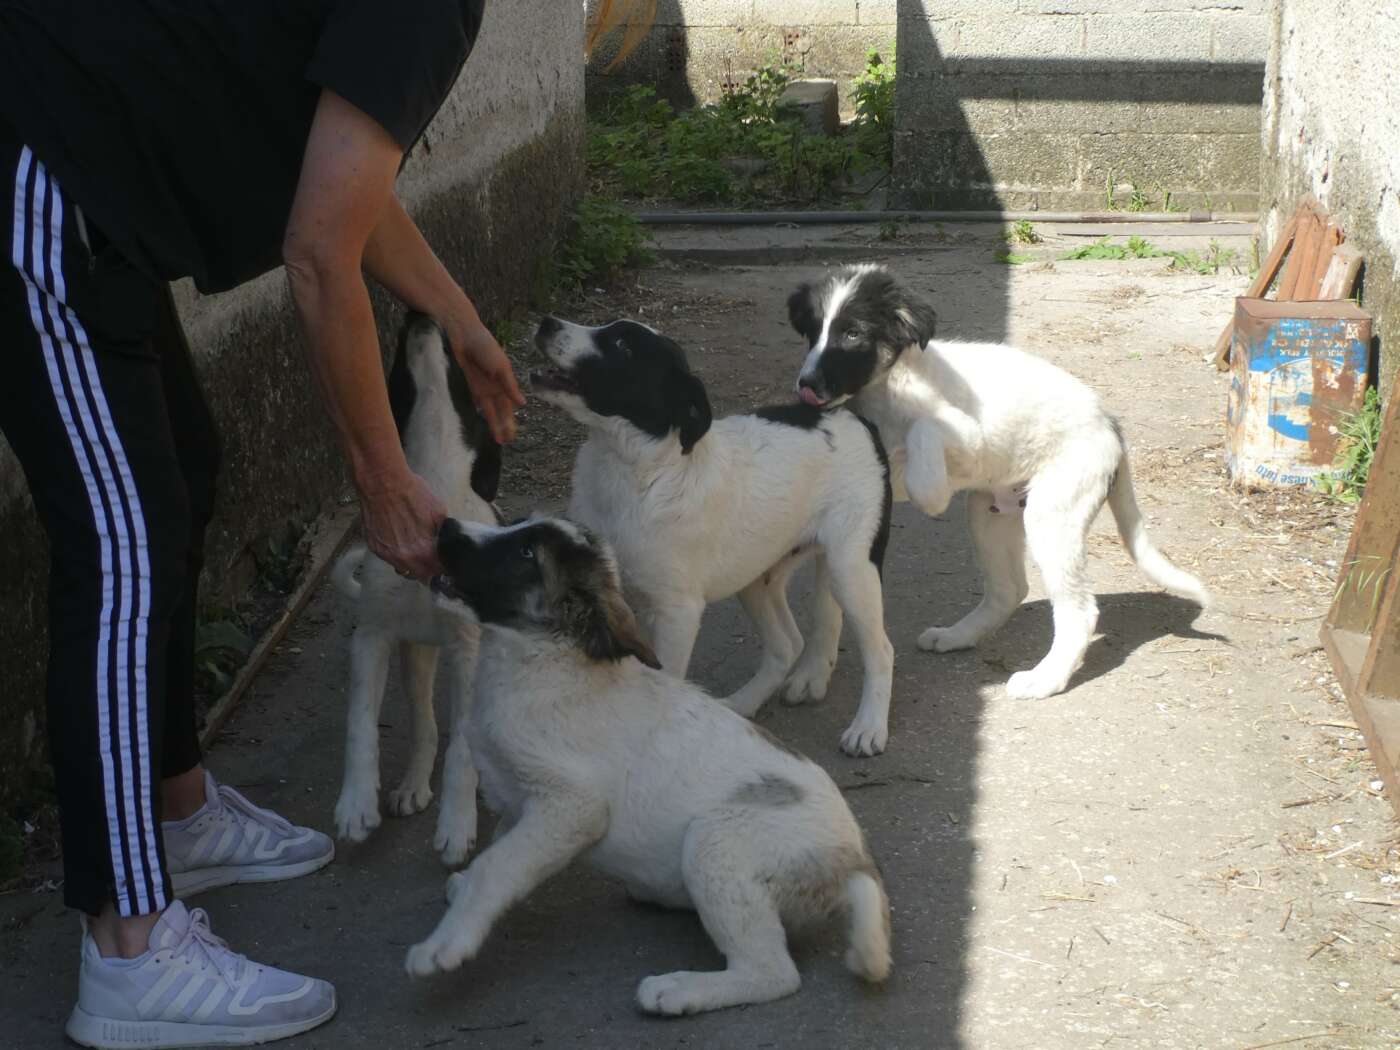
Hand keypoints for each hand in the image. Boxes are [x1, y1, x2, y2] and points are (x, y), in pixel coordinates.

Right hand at [361, 470, 446, 580]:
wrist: (382, 482)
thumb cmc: (411, 493)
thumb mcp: (438, 511)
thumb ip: (443, 532)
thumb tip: (448, 540)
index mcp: (422, 551)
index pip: (437, 571)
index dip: (444, 568)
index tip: (446, 565)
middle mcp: (402, 557)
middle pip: (420, 575)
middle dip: (428, 569)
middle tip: (432, 560)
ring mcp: (385, 553)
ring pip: (402, 567)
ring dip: (411, 562)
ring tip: (415, 549)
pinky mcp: (373, 545)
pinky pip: (388, 556)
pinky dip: (395, 552)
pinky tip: (398, 539)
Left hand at [451, 323, 524, 442]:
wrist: (461, 334)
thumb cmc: (485, 346)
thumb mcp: (501, 367)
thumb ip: (510, 386)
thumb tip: (522, 404)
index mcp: (504, 383)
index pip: (508, 406)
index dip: (510, 420)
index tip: (512, 436)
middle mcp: (492, 387)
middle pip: (499, 411)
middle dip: (503, 425)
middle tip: (506, 442)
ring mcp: (479, 387)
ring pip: (487, 410)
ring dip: (491, 424)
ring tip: (496, 439)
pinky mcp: (466, 385)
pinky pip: (472, 403)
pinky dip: (475, 412)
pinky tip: (477, 424)